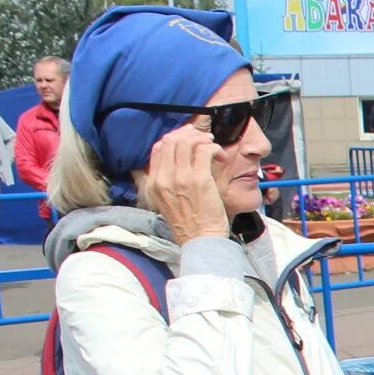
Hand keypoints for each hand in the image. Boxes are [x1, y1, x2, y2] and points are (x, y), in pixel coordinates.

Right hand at [148, 126, 230, 244]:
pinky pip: (204, 151)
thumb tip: (178, 159)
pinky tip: (219, 155)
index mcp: (153, 183)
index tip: (188, 138)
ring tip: (213, 145)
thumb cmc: (190, 223)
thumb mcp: (167, 200)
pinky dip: (214, 148)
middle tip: (204, 139)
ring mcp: (181, 178)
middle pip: (171, 141)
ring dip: (203, 139)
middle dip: (190, 134)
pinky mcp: (200, 180)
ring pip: (187, 143)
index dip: (174, 138)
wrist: (200, 240)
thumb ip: (167, 180)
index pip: (158, 148)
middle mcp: (164, 178)